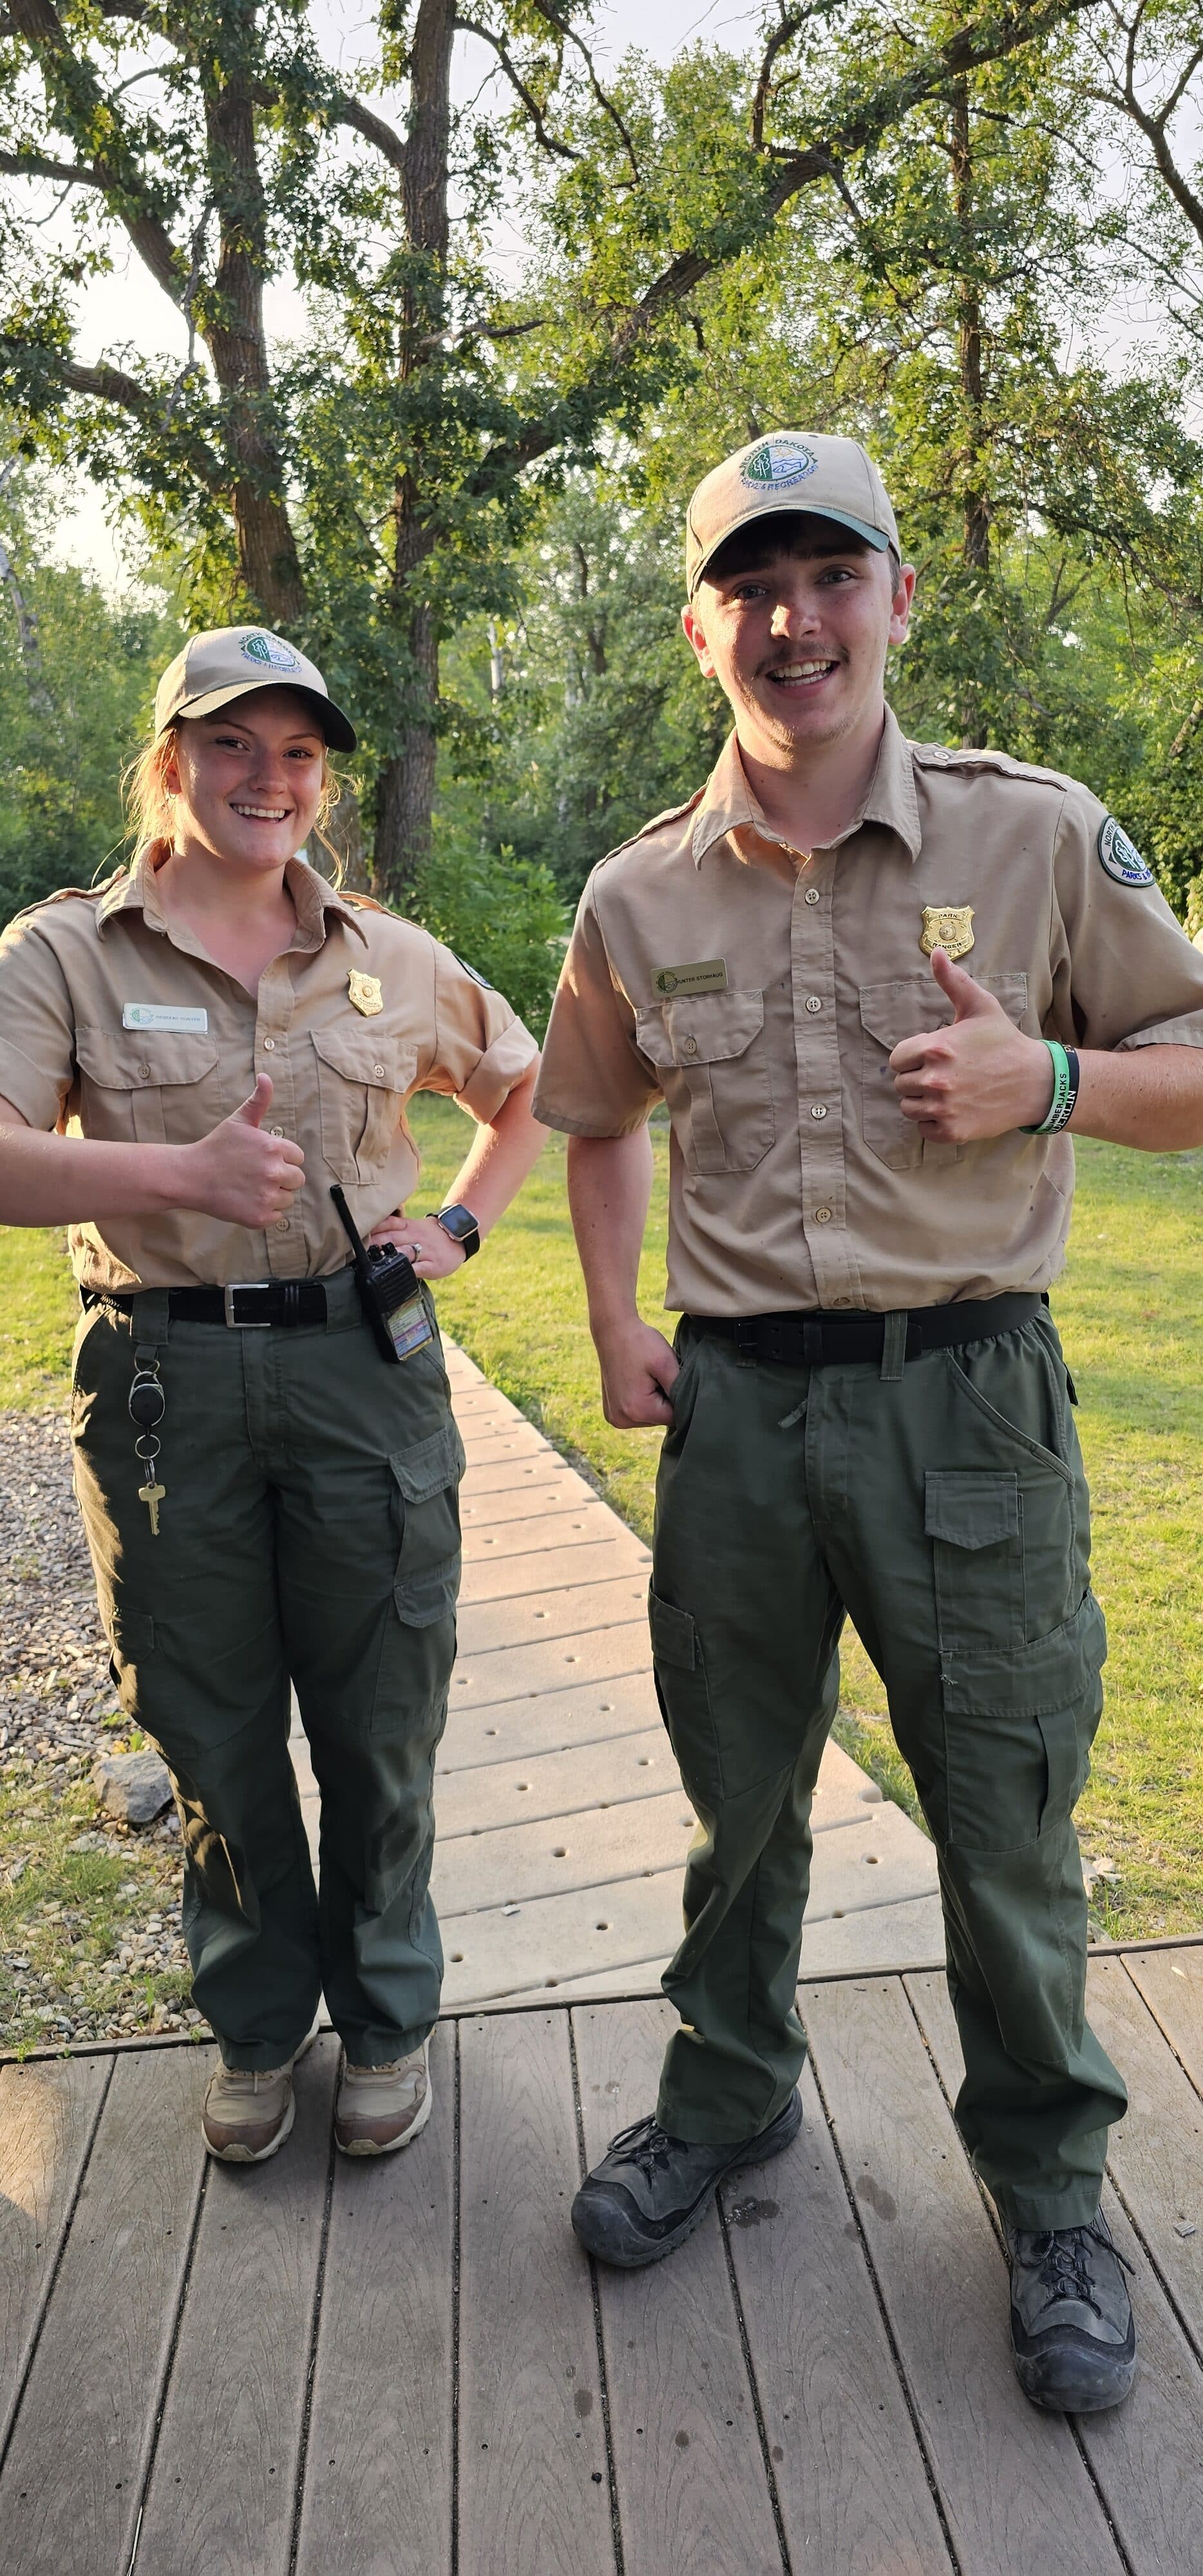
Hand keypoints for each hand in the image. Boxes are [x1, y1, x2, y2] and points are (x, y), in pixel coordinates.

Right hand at [181, 1075, 305, 1225]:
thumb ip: (258, 1100)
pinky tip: (247, 1201)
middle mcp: (274, 1172)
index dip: (281, 1158)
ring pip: (288, 1198)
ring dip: (273, 1195)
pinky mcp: (260, 1217)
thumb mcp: (238, 1121)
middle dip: (281, 1178)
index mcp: (274, 1148)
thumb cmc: (216, 1147)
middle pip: (297, 1179)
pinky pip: (277, 1216)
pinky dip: (265, 1211)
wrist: (191, 1176)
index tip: (261, 1160)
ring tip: (250, 1187)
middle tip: (256, 1175)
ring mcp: (267, 1196)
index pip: (297, 1158)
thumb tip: (265, 1076)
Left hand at [366, 1210, 466, 1277]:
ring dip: (388, 1257)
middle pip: (391, 1238)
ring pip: (404, 1253)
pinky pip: (418, 1269)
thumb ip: (395, 1229)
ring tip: (373, 1263)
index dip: (373, 1229)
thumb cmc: (431, 1234)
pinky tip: (395, 1275)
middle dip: (374, 1245)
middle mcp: (416, 1237)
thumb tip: (370, 1234)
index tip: (358, 1235)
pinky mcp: (432, 1265)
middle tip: (358, 1251)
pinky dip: (406, 1271)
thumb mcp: (414, 1226)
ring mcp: (425, 1251)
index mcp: (409, 1226)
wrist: (459, 1237)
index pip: (388, 1224)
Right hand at [593, 1316, 678, 1427]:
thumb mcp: (666, 1363)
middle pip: (659, 1419)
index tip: (670, 1377)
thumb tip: (688, 1411)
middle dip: (665, 1399)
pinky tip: (637, 1382)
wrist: (613, 1330)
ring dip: (653, 1401)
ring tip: (647, 1377)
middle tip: (657, 1374)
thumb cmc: (641, 1343)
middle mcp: (622, 1419)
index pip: (673, 1417)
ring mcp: (614, 1417)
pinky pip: (636, 1413)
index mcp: (637, 1410)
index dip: (678, 1397)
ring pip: (649, 1417)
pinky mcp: (611, 1412)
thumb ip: (680, 1391)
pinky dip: (641, 1401)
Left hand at [889, 951, 1053, 1141]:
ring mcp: (944, 1108)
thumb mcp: (980, 1006)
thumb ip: (953, 981)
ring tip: (945, 1091)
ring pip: (908, 1108)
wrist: (1035, 1082)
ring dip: (921, 1101)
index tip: (932, 1056)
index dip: (912, 1057)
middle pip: (901, 1084)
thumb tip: (935, 953)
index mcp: (935, 1048)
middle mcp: (936, 1080)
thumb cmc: (1004, 1041)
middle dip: (916, 1078)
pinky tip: (951, 1109)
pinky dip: (932, 1122)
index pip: (897, 1058)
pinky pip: (923, 1129)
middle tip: (942, 1074)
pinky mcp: (952, 1131)